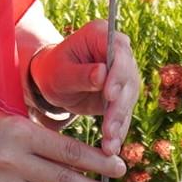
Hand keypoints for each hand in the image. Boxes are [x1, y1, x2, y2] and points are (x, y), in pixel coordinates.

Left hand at [29, 21, 139, 156]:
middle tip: (109, 129)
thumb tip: (102, 74)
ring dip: (119, 122)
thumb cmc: (53, 70)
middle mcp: (118, 51)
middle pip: (128, 78)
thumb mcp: (60, 72)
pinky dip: (118, 130)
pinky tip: (111, 146)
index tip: (110, 95)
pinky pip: (123, 112)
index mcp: (101, 34)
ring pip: (129, 98)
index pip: (119, 52)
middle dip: (119, 106)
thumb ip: (80, 74)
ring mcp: (123, 72)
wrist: (53, 81)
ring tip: (109, 144)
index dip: (118, 74)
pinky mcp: (122, 93)